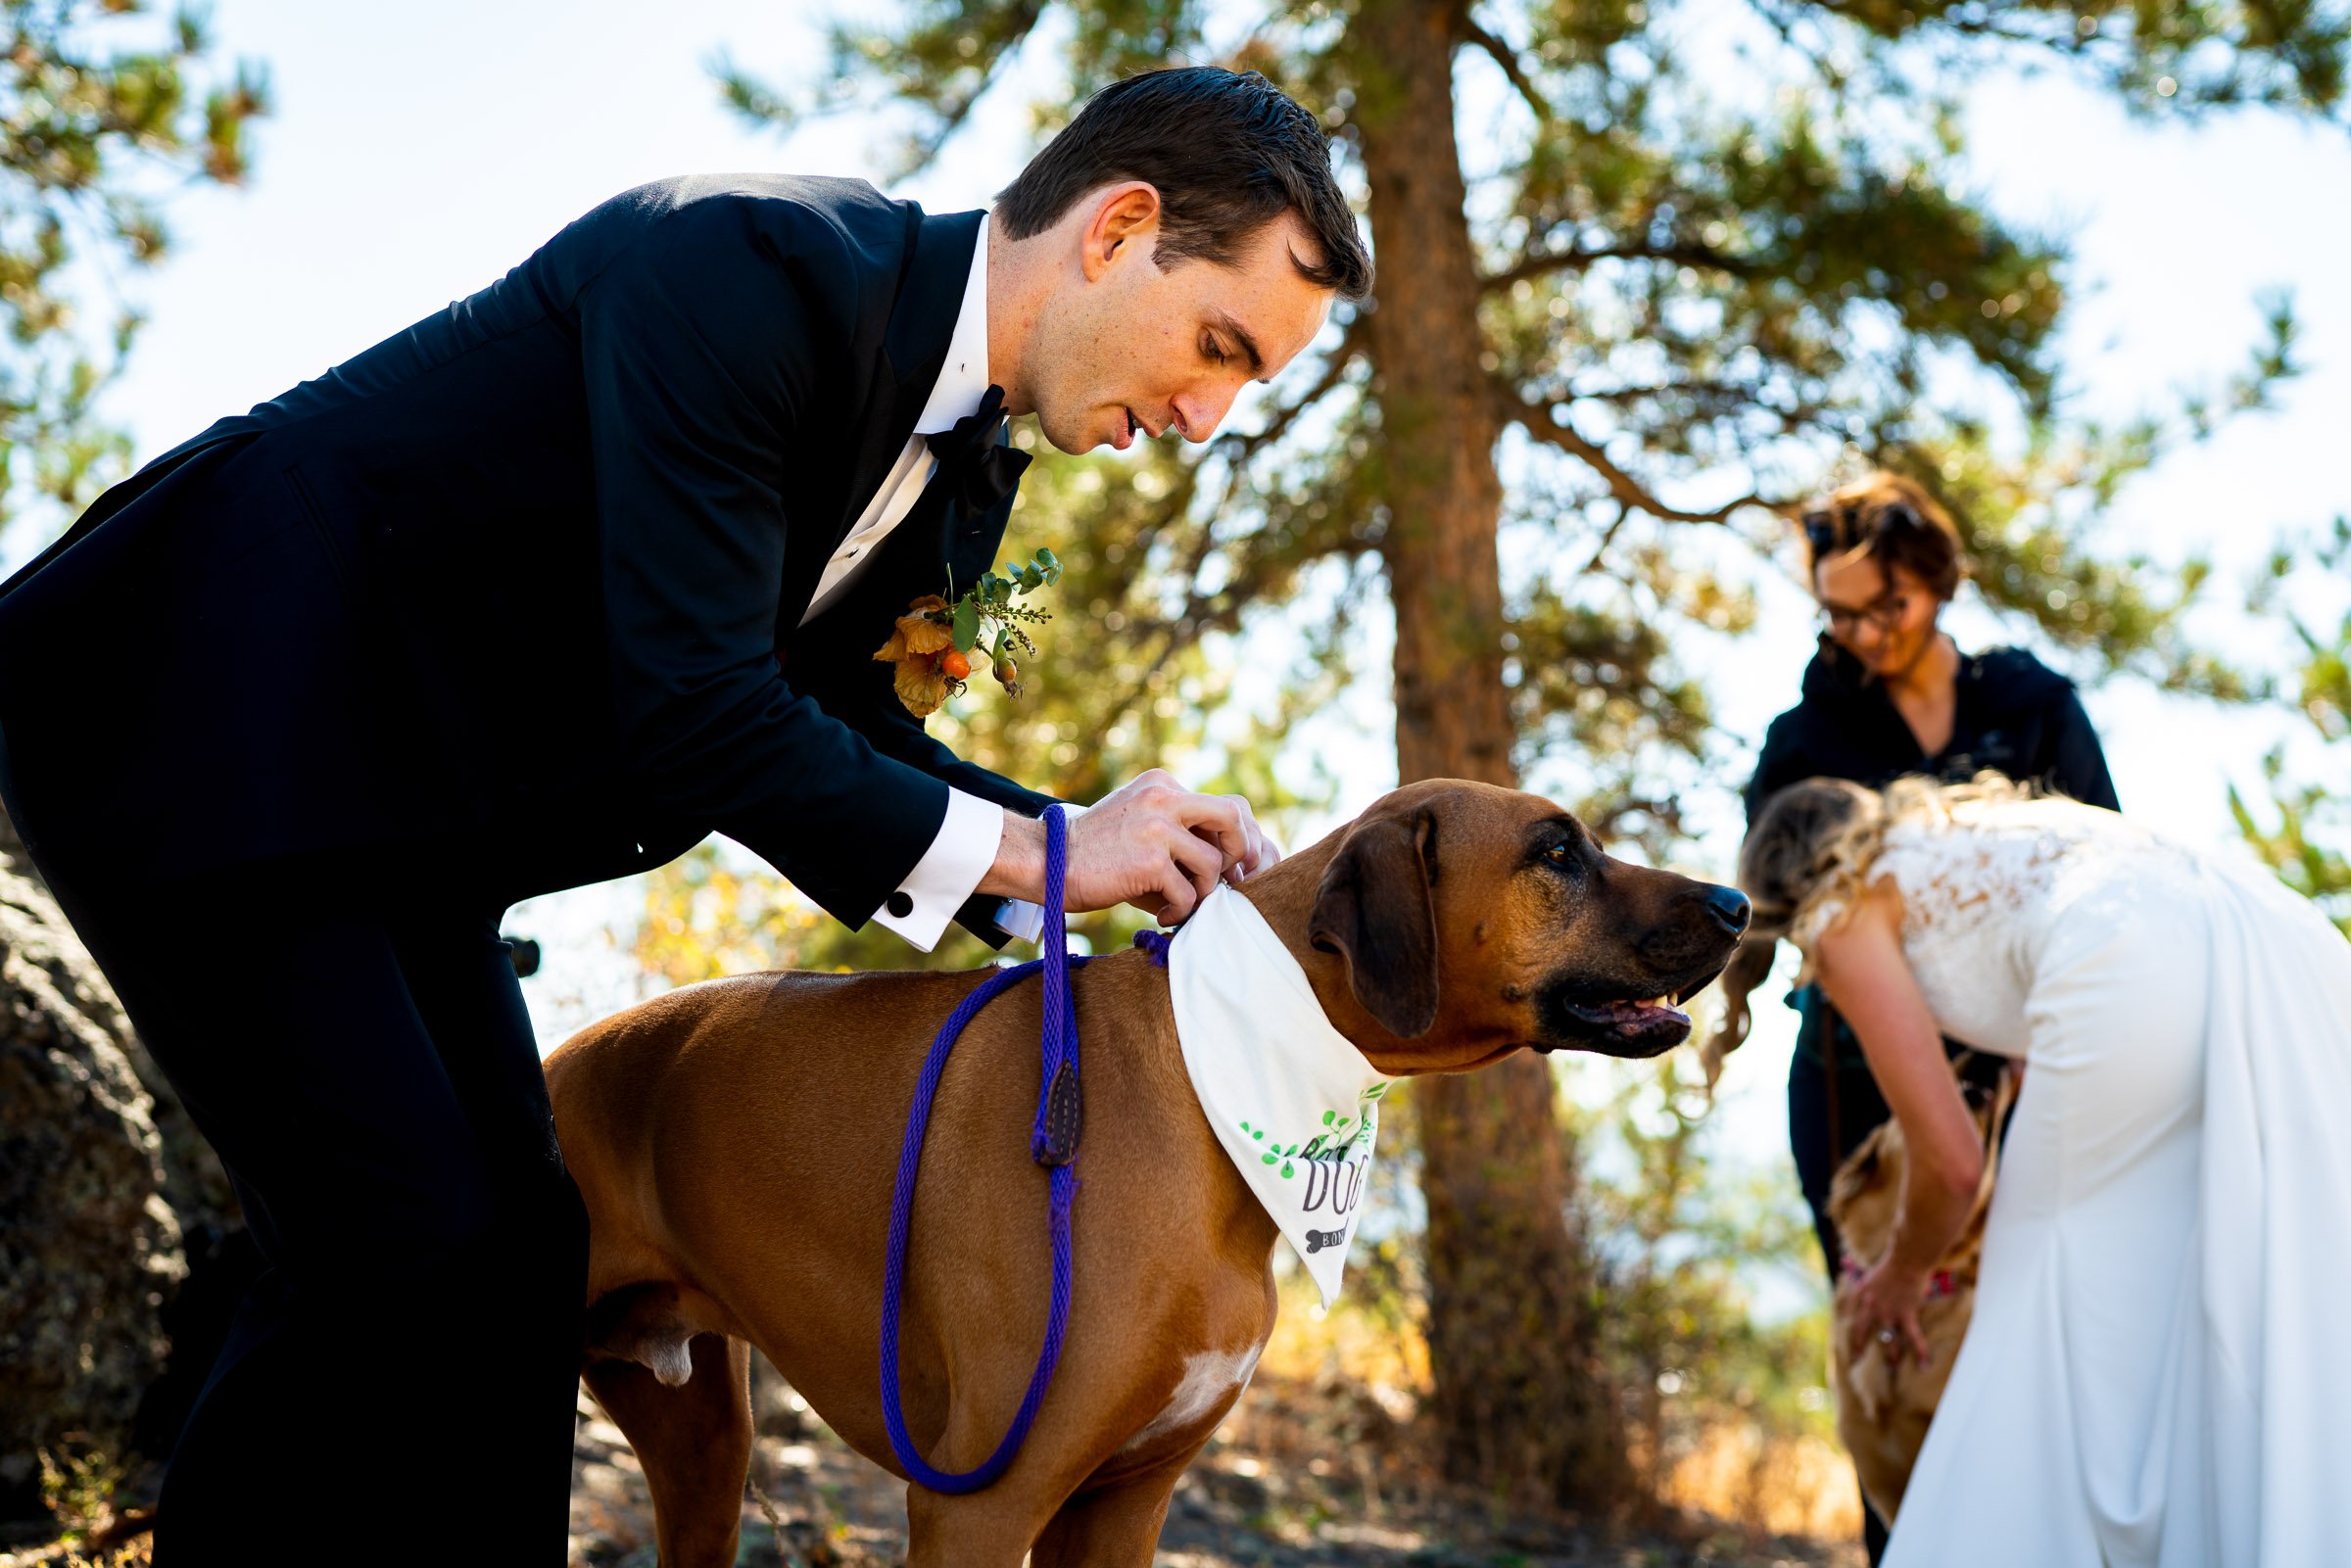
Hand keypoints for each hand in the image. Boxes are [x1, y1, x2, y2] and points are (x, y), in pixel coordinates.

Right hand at [982, 770, 1278, 924]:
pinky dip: (1180, 910)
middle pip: (1233, 819)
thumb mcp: (1139, 824)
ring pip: (1212, 864)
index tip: (1235, 868)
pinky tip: (1161, 915)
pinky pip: (1188, 893)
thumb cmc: (1095, 853)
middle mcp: (1163, 796)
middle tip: (1223, 883)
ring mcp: (1156, 826)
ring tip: (1178, 903)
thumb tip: (1231, 868)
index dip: (1241, 839)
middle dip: (1238, 856)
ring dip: (1202, 893)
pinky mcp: (1148, 859)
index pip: (1227, 805)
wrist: (1044, 861)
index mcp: (1162, 784)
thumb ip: (1179, 833)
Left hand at [1843, 1259, 1931, 1368]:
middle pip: (1862, 1332)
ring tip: (1891, 1369)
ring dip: (1891, 1356)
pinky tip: (1925, 1364)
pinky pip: (1912, 1336)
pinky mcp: (1905, 1314)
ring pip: (1887, 1340)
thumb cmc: (1892, 1265)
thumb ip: (1868, 1289)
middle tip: (1857, 1362)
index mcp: (1860, 1295)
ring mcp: (1887, 1312)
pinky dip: (1920, 1350)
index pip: (1850, 1317)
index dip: (1847, 1330)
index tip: (1846, 1339)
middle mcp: (1870, 1306)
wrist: (1907, 1259)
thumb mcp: (1871, 1276)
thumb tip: (1866, 1297)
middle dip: (1859, 1349)